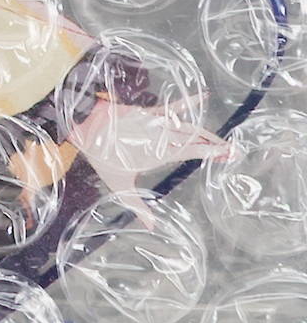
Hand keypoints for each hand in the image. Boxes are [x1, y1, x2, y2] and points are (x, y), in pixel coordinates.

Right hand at [67, 97, 232, 224]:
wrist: (87, 134)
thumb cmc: (103, 158)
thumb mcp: (120, 186)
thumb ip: (137, 204)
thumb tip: (152, 227)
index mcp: (158, 156)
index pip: (190, 155)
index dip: (210, 155)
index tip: (229, 158)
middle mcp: (162, 142)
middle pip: (194, 142)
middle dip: (215, 147)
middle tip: (235, 151)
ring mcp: (158, 127)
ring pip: (187, 128)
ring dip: (206, 133)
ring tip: (224, 139)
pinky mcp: (149, 115)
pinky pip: (171, 109)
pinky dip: (187, 102)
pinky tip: (204, 96)